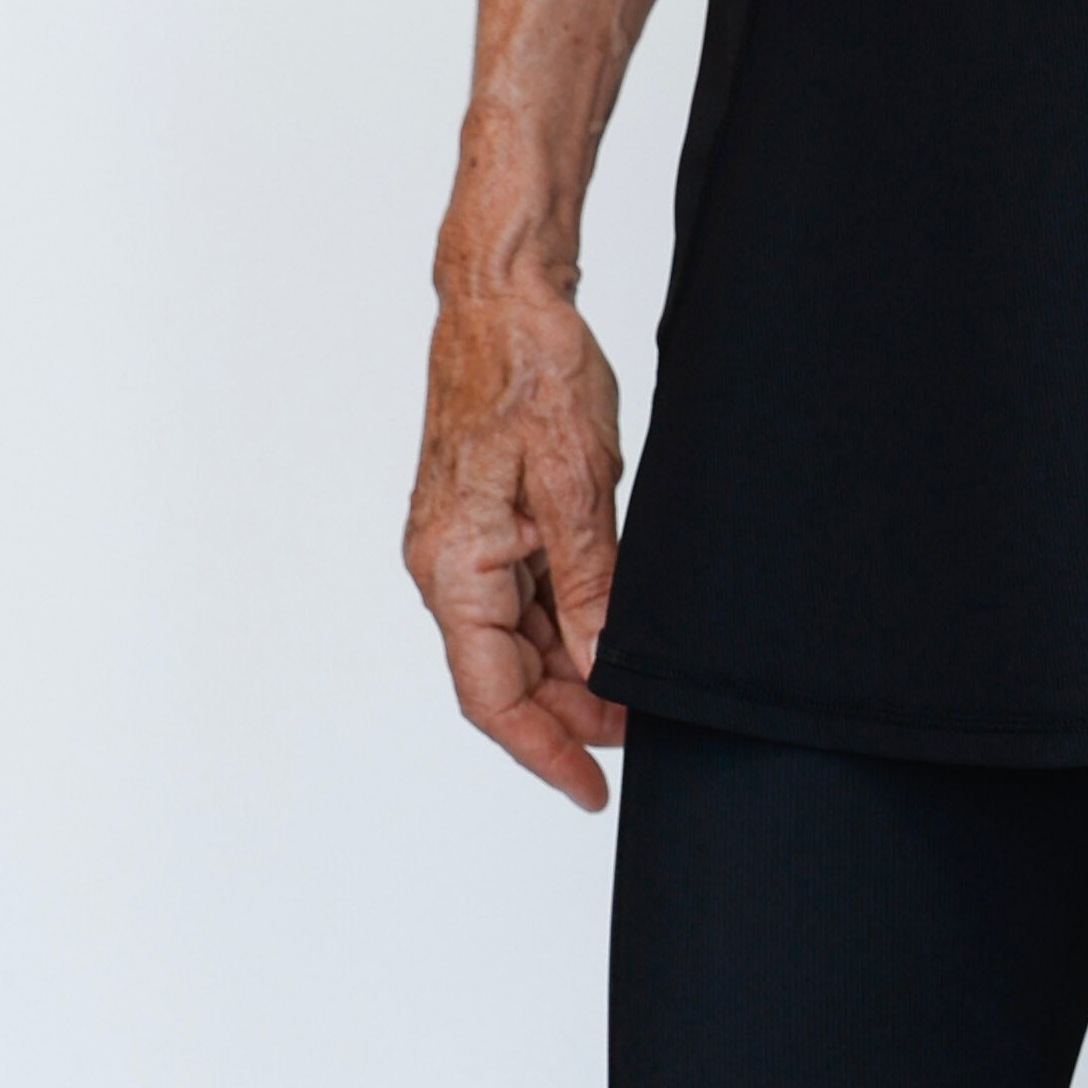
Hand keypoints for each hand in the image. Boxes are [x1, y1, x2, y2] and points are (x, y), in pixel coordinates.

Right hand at [407, 270, 628, 806]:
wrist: (505, 298)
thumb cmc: (531, 371)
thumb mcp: (579, 484)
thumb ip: (591, 582)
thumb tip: (605, 663)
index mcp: (453, 566)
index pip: (490, 695)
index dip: (544, 751)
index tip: (593, 788)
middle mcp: (445, 567)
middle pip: (504, 678)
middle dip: (570, 719)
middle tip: (641, 740)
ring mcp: (464, 547)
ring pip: (516, 643)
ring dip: (572, 676)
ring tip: (638, 696)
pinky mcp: (487, 526)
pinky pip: (522, 600)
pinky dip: (568, 628)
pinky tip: (613, 637)